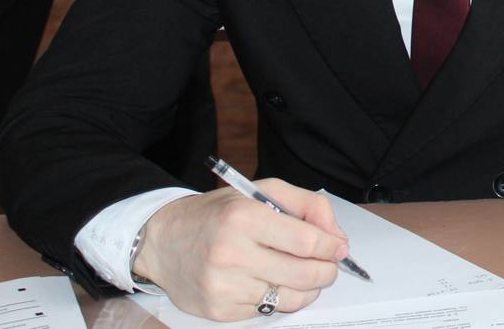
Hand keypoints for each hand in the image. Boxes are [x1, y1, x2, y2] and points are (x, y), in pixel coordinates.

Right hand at [133, 180, 348, 320]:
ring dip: (308, 290)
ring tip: (306, 276)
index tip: (340, 248)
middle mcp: (232, 253)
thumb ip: (307, 205)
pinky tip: (272, 282)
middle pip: (303, 274)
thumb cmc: (218, 214)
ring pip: (289, 298)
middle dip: (326, 272)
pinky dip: (278, 299)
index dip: (331, 247)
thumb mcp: (262, 192)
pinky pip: (266, 312)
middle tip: (330, 266)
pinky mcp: (218, 311)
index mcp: (245, 217)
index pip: (306, 241)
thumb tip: (336, 237)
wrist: (163, 241)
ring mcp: (224, 286)